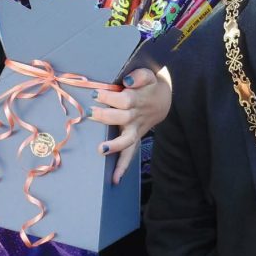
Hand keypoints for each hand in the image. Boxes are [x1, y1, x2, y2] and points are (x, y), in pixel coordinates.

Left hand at [87, 67, 171, 183]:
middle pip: (123, 118)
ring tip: (101, 150)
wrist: (164, 101)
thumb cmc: (149, 86)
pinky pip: (130, 155)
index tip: (95, 94)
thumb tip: (127, 82)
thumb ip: (139, 76)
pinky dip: (123, 167)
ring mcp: (136, 130)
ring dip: (115, 146)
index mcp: (138, 100)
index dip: (110, 97)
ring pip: (127, 140)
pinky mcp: (135, 139)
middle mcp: (136, 117)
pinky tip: (115, 179)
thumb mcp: (148, 75)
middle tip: (91, 113)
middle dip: (106, 116)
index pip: (124, 100)